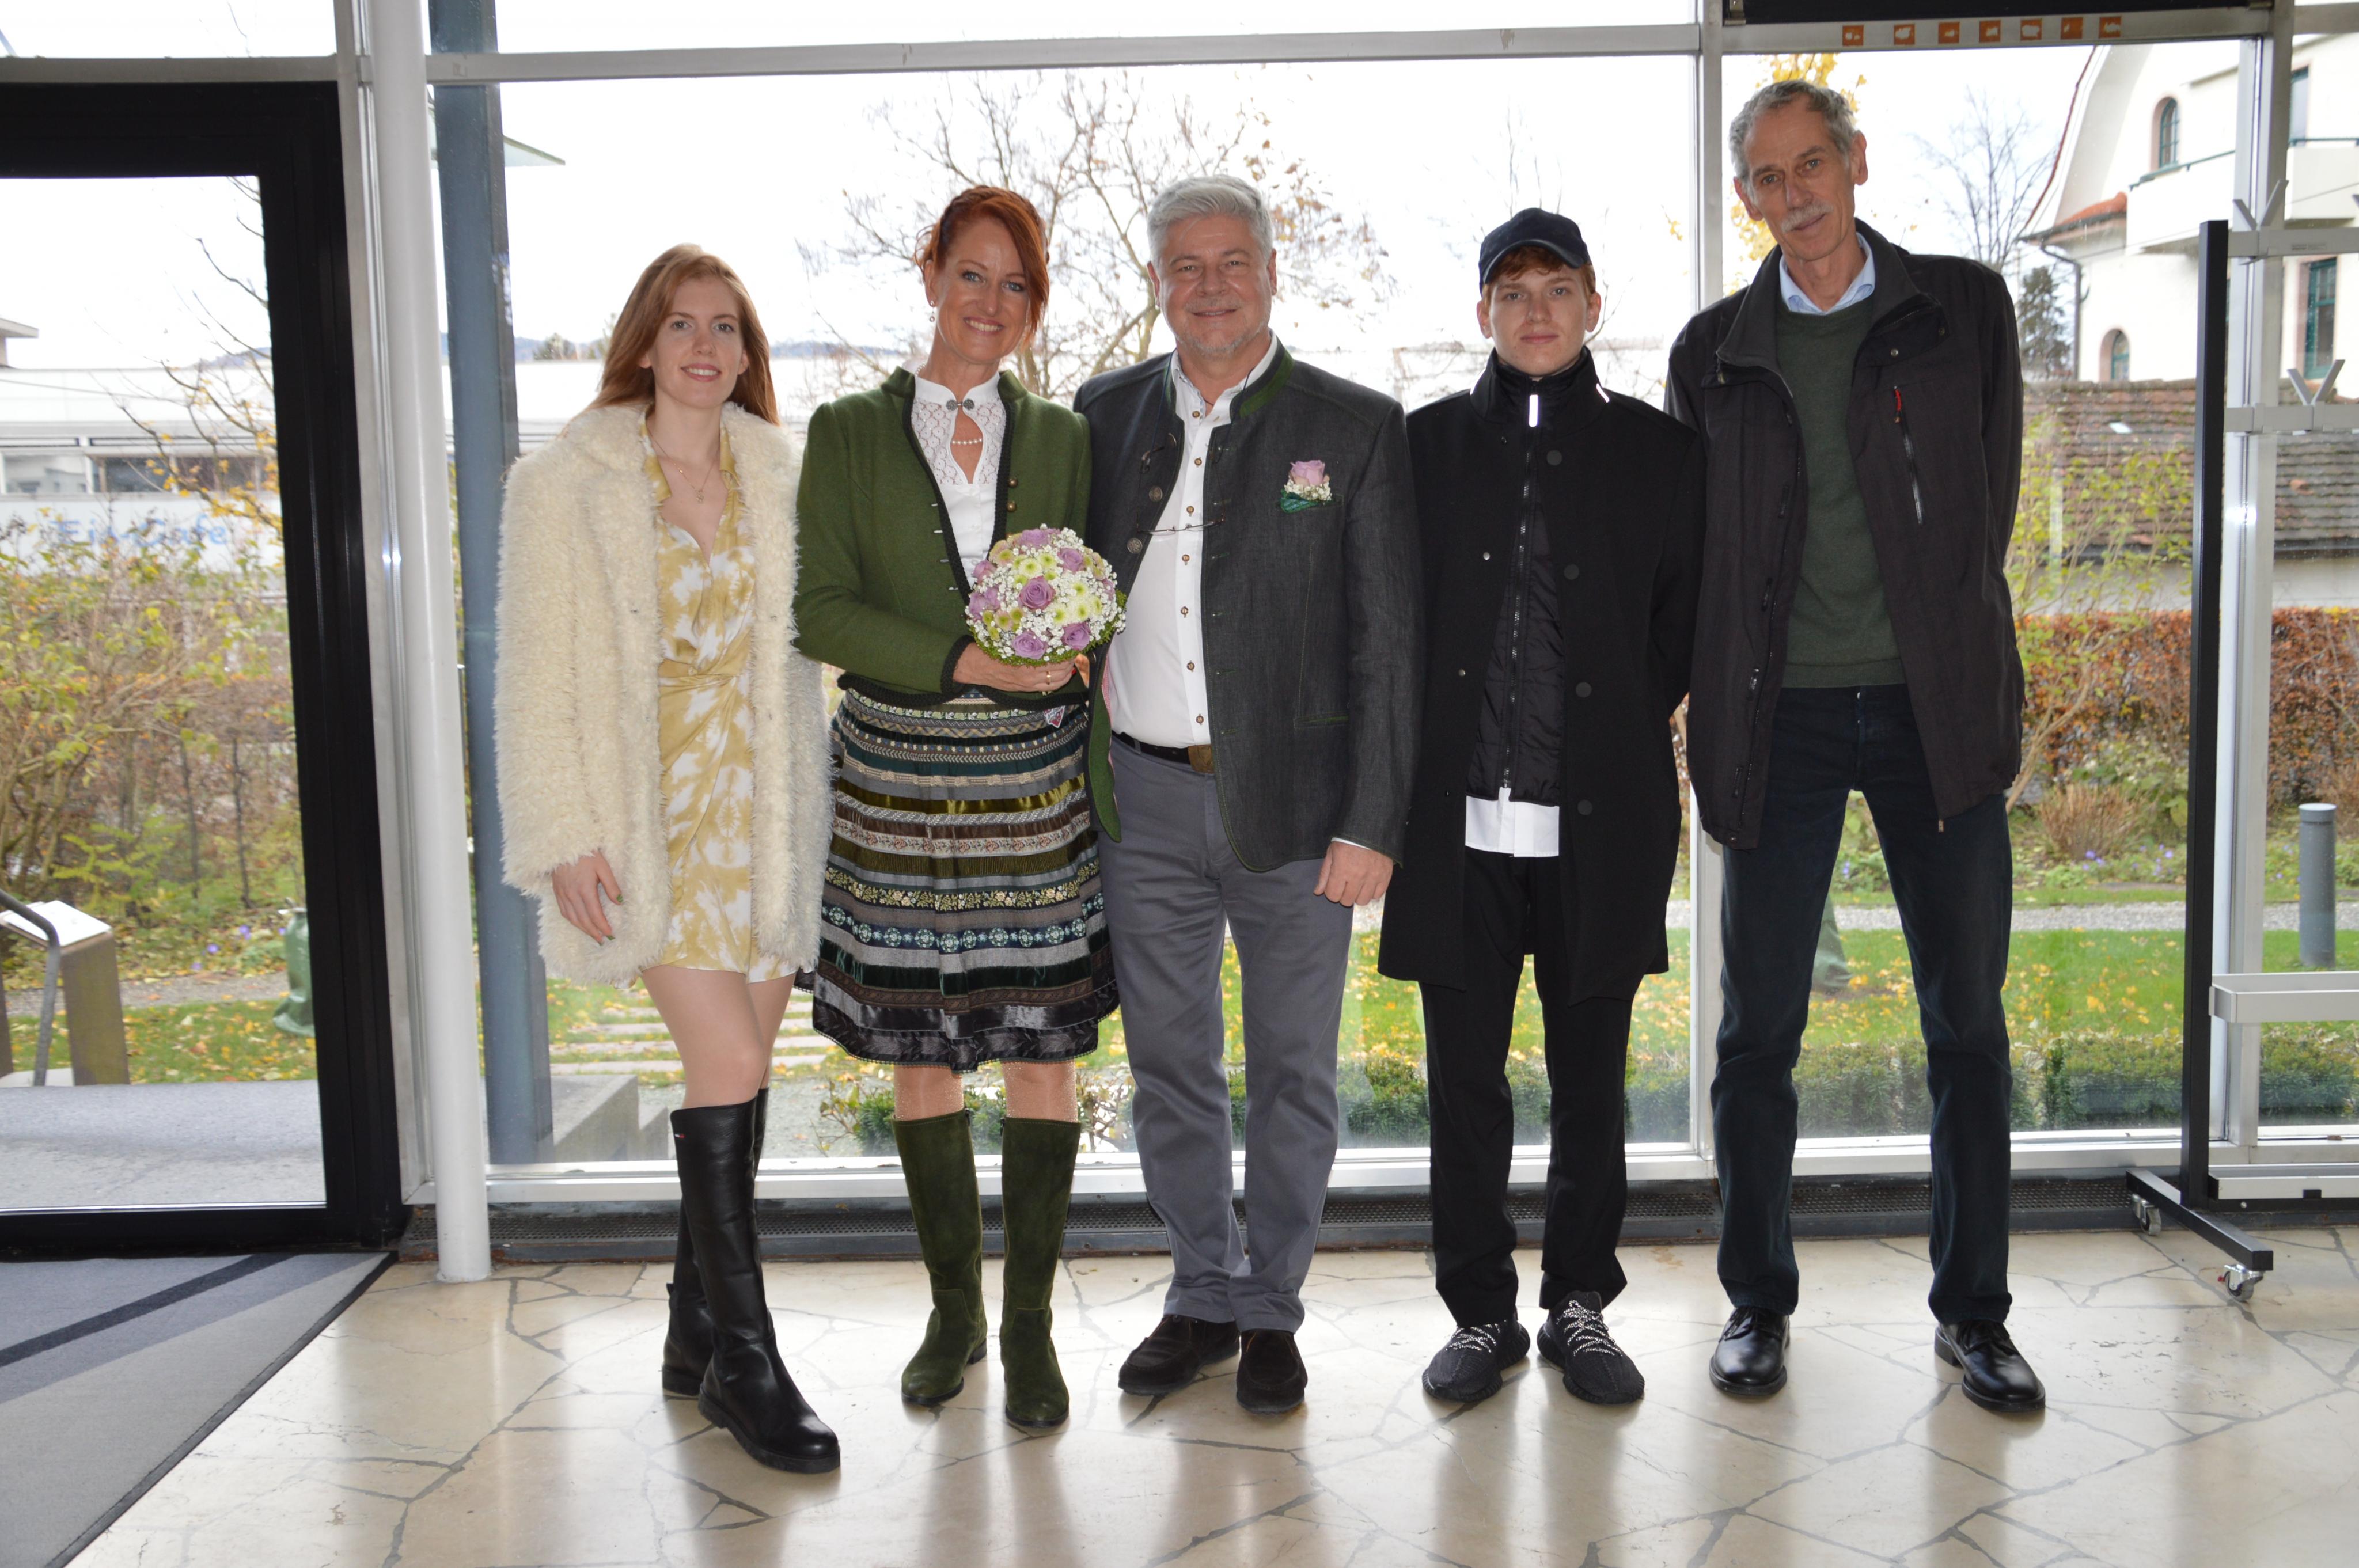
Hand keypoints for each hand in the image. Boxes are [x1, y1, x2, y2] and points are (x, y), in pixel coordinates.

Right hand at [552, 851, 621, 941]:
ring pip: (572, 918)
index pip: (595, 914)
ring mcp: (562, 894)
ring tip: (593, 936)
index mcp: (584, 889)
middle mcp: (571, 894)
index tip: (610, 935)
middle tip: (603, 941)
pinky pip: (563, 911)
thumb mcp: (603, 866)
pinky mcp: (556, 892)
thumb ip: (611, 885)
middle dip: (593, 932)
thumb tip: (620, 902)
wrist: (563, 844)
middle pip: (583, 920)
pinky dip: (572, 921)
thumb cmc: (587, 853)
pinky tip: (579, 924)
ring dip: (583, 929)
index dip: (603, 926)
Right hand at [955, 643, 1079, 694]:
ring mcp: (1029, 683)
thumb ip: (1029, 639)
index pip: (1056, 657)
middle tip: (1075, 648)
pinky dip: (1061, 680)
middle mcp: (1030, 674)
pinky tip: (1064, 673)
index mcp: (1027, 659)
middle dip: (1071, 659)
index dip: (1068, 650)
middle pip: (1061, 669)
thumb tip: (1047, 629)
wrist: (976, 666)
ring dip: (1068, 670)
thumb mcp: (1011, 639)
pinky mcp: (1026, 688)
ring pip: (1058, 680)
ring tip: (1071, 660)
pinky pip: (1050, 687)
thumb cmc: (991, 648)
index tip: (1073, 640)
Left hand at [1314, 840, 1392, 906]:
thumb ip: (1324, 874)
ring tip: (1357, 885)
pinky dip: (1372, 892)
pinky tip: (1368, 883)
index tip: (1334, 885)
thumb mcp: (1331, 853)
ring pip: (1362, 901)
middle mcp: (1357, 877)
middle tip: (1346, 884)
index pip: (1333, 895)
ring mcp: (1372, 878)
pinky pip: (1377, 895)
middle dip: (1343, 894)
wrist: (1370, 828)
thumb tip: (1318, 891)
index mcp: (1341, 870)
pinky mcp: (1385, 876)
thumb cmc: (1348, 840)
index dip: (1331, 892)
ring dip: (1358, 895)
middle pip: (1347, 901)